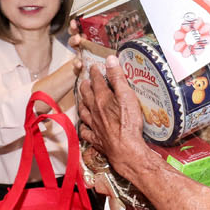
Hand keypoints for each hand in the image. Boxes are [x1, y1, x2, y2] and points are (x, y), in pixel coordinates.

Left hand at [76, 57, 149, 180]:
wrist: (126, 149)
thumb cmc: (128, 123)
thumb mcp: (127, 95)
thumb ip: (117, 77)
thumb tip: (110, 60)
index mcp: (102, 99)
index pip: (96, 81)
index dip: (94, 72)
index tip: (93, 66)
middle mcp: (94, 111)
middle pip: (86, 95)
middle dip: (85, 86)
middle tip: (84, 81)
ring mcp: (94, 125)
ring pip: (83, 112)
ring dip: (82, 104)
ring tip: (81, 100)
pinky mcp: (96, 139)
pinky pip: (86, 131)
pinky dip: (83, 127)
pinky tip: (83, 125)